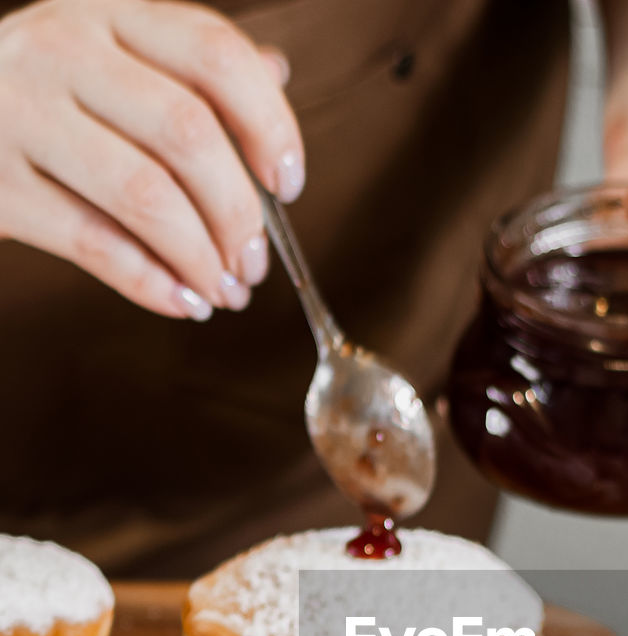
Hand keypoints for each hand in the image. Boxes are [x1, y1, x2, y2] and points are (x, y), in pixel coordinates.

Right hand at [0, 0, 304, 317]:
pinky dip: (152, 284)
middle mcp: (63, 48)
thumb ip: (187, 65)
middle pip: (187, 134)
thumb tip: (277, 75)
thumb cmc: (43, 94)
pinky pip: (95, 243)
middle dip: (239, 214)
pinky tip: (183, 302)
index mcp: (109, 9)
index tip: (290, 184)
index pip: (215, 56)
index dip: (270, 125)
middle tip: (254, 263)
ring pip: (145, 195)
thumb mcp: (109, 56)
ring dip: (201, 257)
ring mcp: (23, 113)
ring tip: (224, 291)